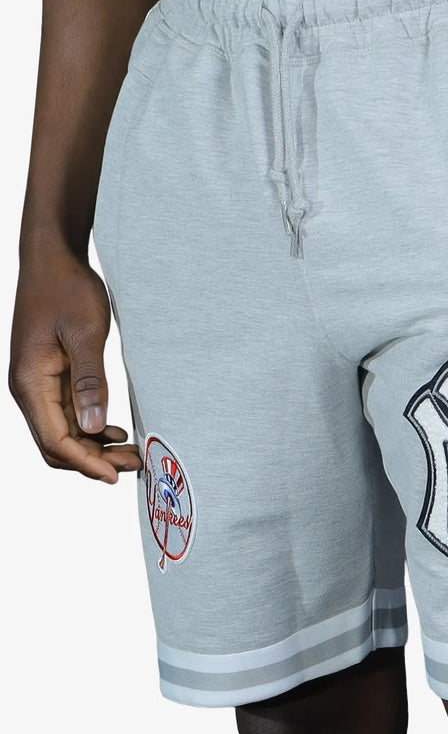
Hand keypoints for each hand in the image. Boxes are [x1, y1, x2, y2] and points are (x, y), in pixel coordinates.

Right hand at [9, 250, 142, 482]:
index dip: (86, 463)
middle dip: (92, 460)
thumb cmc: (67, 289)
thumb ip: (90, 382)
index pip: (55, 441)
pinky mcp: (50, 376)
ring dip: (93, 446)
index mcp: (31, 383)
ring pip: (62, 432)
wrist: (53, 258)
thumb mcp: (86, 334)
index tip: (116, 475)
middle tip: (133, 463)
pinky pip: (66, 414)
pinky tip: (114, 428)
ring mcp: (38, 384)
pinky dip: (90, 427)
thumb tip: (94, 428)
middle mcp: (28, 389)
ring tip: (130, 451)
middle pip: (56, 444)